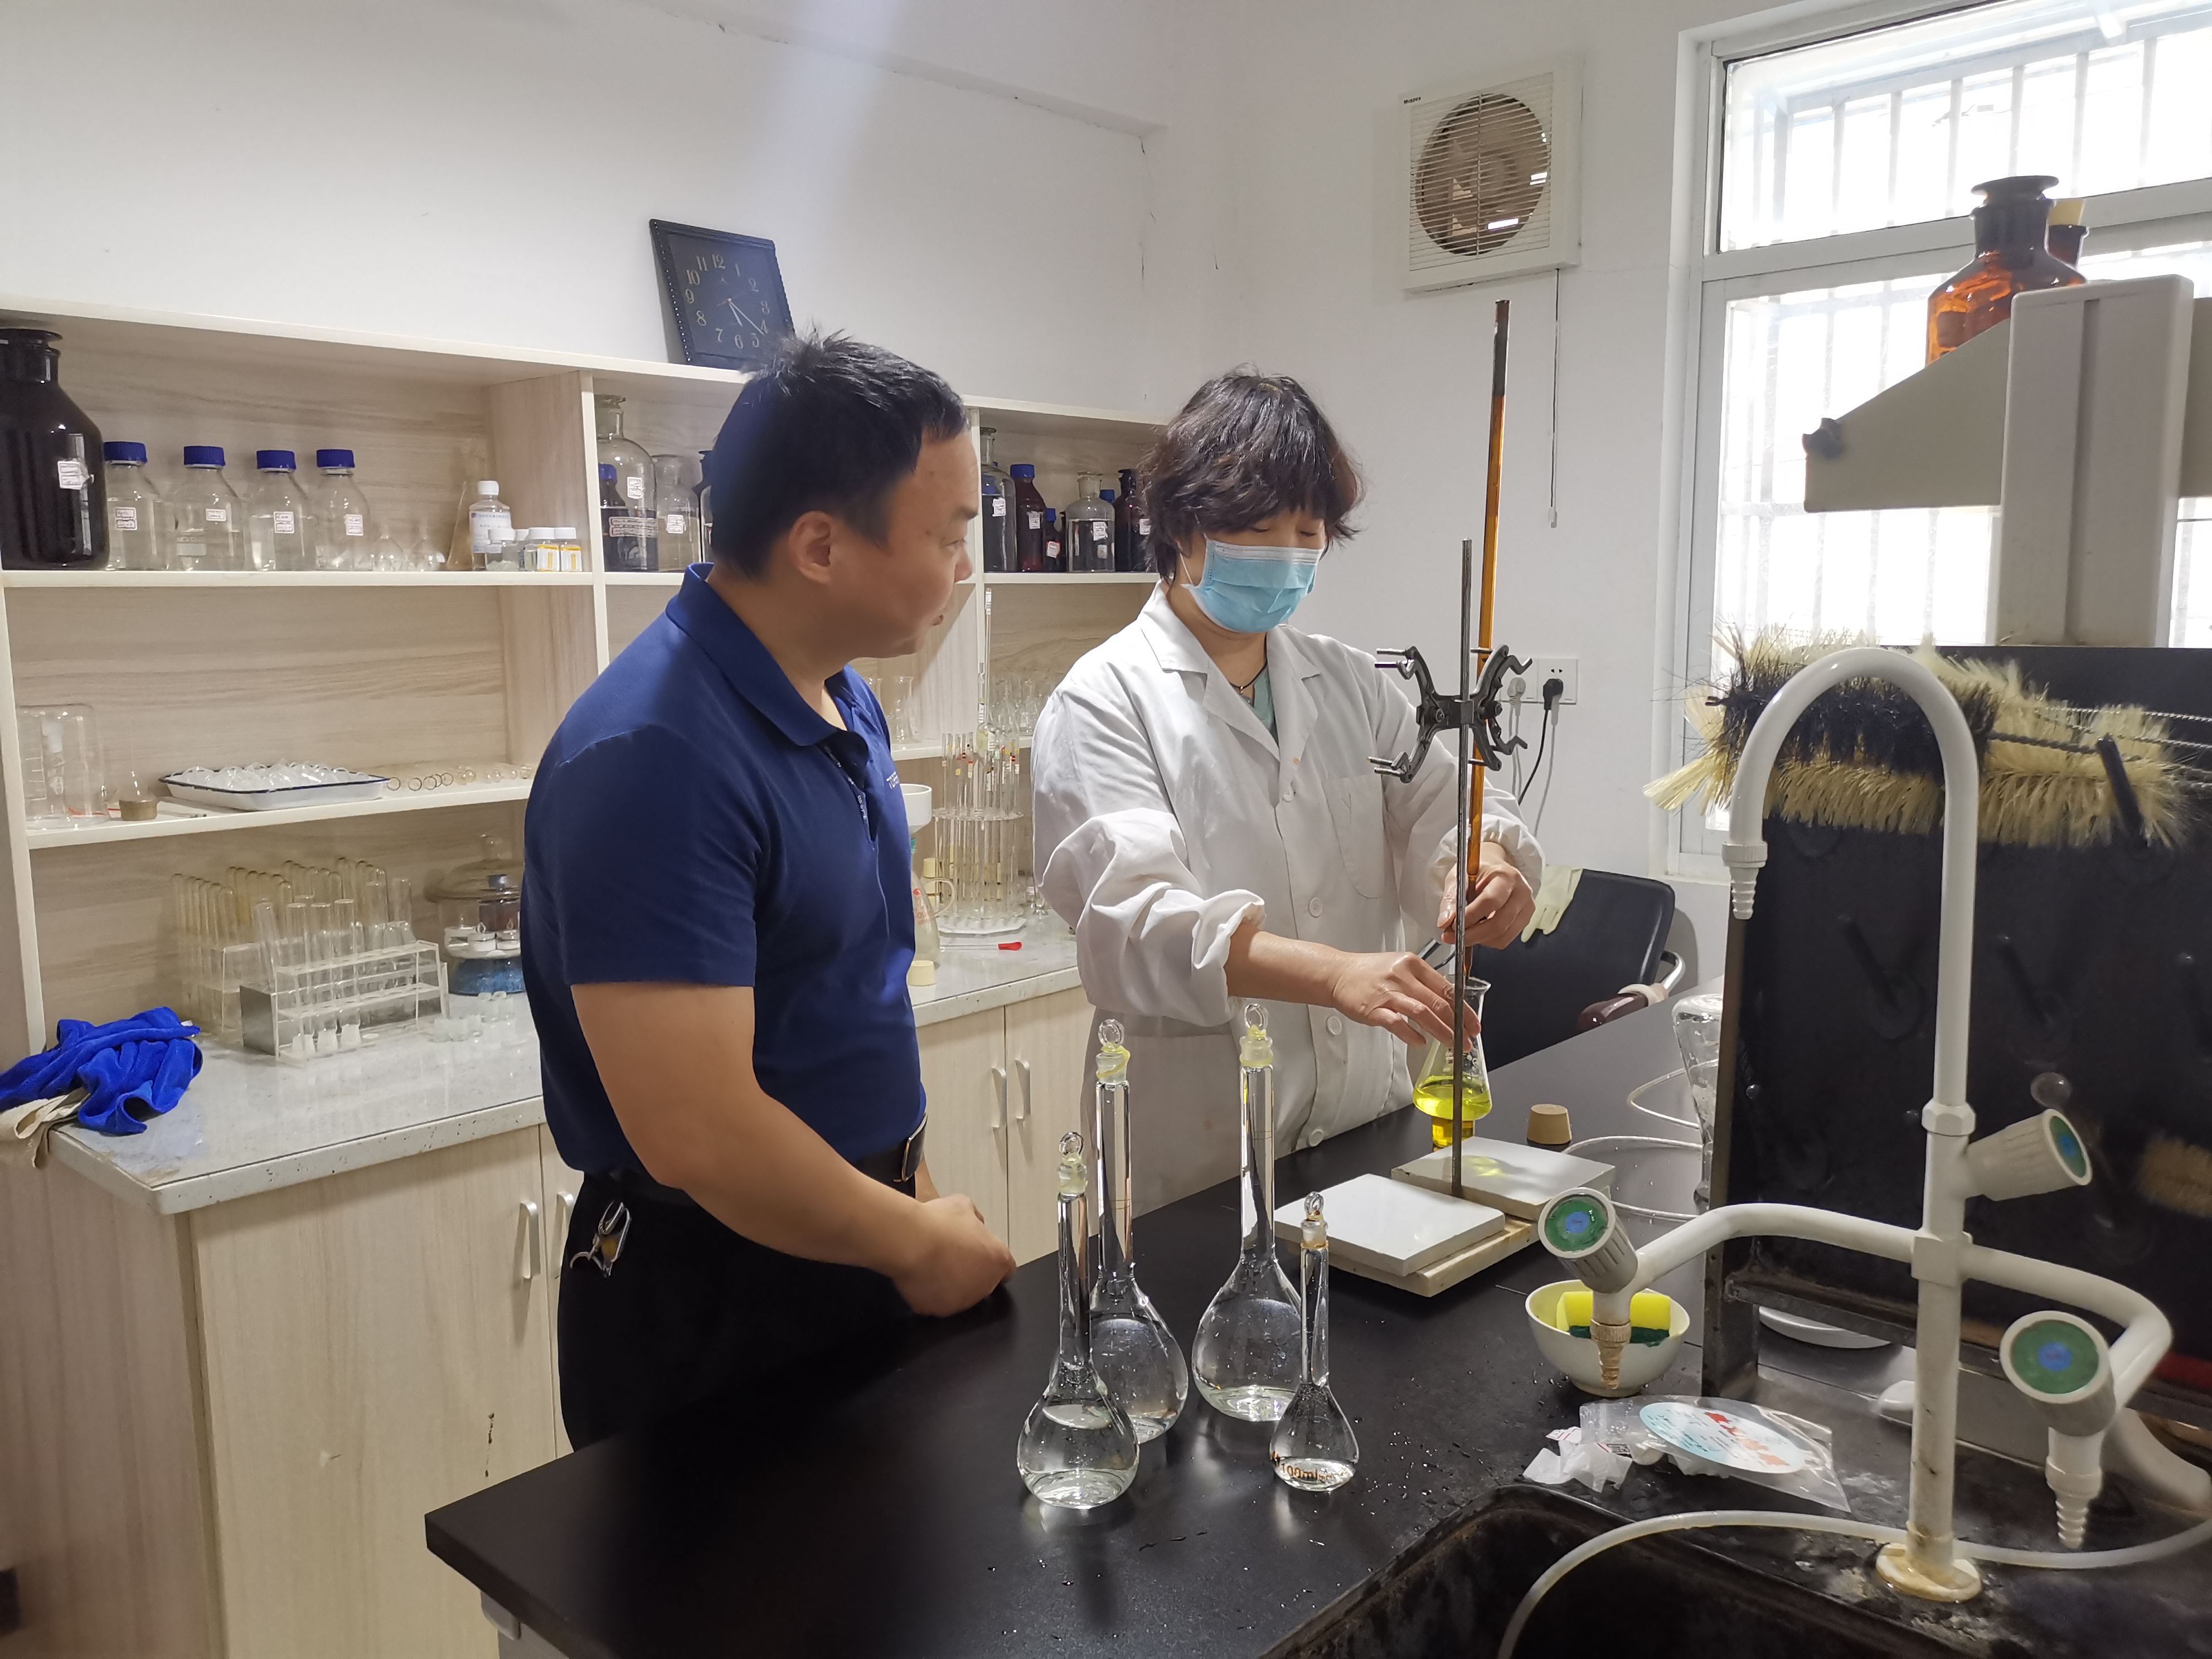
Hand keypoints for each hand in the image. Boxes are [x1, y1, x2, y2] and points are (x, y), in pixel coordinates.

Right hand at [892, 1194, 1014, 1316]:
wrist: (911, 1243)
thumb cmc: (939, 1224)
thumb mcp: (963, 1206)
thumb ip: (975, 1219)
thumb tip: (975, 1224)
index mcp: (997, 1261)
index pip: (1006, 1270)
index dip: (992, 1261)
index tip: (978, 1255)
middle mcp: (984, 1287)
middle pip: (982, 1284)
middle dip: (970, 1273)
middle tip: (950, 1256)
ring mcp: (961, 1302)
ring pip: (959, 1296)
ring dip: (950, 1284)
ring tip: (932, 1264)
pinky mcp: (938, 1311)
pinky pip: (935, 1302)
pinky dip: (929, 1293)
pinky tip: (920, 1275)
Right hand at [1324, 949, 1471, 1049]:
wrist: (1337, 974)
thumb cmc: (1369, 972)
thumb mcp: (1400, 966)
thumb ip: (1422, 982)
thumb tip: (1447, 1003)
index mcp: (1413, 964)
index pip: (1447, 987)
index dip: (1463, 1009)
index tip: (1473, 1024)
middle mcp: (1402, 976)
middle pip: (1438, 1002)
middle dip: (1457, 1025)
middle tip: (1467, 1040)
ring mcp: (1387, 992)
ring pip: (1422, 1013)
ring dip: (1441, 1031)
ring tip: (1452, 1044)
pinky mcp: (1373, 1008)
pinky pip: (1397, 1023)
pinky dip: (1411, 1034)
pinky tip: (1420, 1042)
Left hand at [1439, 847, 1534, 949]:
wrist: (1494, 868)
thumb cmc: (1477, 871)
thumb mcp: (1459, 877)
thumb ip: (1451, 899)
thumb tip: (1444, 922)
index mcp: (1506, 876)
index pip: (1490, 901)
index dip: (1471, 916)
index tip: (1453, 925)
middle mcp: (1521, 892)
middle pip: (1499, 923)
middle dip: (1472, 935)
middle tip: (1452, 936)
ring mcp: (1526, 907)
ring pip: (1502, 936)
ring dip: (1479, 939)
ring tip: (1464, 932)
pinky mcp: (1525, 920)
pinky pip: (1505, 939)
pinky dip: (1488, 940)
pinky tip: (1478, 930)